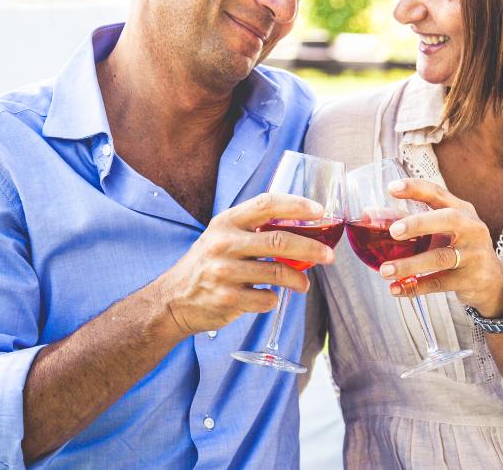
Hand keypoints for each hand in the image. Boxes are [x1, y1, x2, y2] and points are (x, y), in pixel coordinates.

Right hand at [153, 193, 334, 338]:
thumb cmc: (208, 263)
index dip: (296, 205)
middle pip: (279, 241)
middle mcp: (224, 243)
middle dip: (311, 248)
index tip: (320, 210)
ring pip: (278, 273)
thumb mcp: (222, 235)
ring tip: (304, 284)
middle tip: (329, 255)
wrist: (173, 299)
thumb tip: (301, 226)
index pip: (266, 204)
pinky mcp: (227, 299)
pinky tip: (269, 297)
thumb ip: (253, 228)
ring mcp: (224, 272)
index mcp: (227, 221)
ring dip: (298, 280)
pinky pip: (266, 299)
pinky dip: (274, 299)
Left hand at [379, 178, 502, 316]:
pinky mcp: (471, 279)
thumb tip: (370, 215)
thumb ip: (410, 222)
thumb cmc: (459, 248)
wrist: (492, 282)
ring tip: (384, 270)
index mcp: (462, 210)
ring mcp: (474, 254)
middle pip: (448, 220)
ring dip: (410, 264)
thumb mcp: (443, 231)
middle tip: (393, 231)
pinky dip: (416, 287)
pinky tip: (396, 289)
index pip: (439, 193)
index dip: (416, 189)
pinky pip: (440, 283)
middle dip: (419, 224)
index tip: (392, 188)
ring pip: (441, 257)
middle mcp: (472, 228)